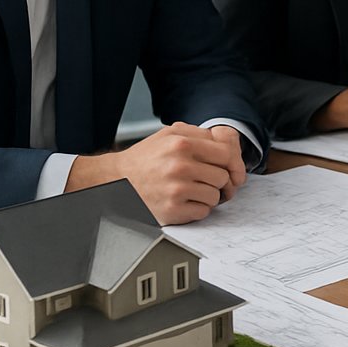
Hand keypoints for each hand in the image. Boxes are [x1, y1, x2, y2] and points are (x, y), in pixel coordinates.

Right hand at [67, 122, 245, 224]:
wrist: (117, 179)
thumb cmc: (147, 157)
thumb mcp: (170, 134)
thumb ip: (200, 134)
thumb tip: (227, 144)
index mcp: (182, 143)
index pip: (226, 154)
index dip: (230, 162)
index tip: (226, 167)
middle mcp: (180, 166)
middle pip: (223, 177)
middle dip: (217, 179)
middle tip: (203, 179)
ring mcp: (176, 190)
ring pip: (216, 196)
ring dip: (208, 195)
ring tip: (192, 189)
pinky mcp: (172, 210)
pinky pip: (204, 212)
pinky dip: (198, 208)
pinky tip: (185, 201)